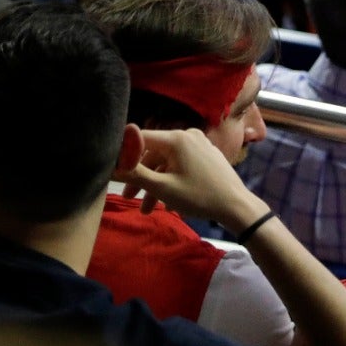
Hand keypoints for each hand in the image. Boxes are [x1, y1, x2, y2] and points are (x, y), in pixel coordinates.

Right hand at [119, 128, 267, 230]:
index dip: (124, 154)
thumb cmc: (198, 196)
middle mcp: (187, 135)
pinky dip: (172, 181)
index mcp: (176, 138)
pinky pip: (182, 165)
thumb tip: (109, 162)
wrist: (236, 206)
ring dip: (156, 184)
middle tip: (129, 199)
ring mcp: (199, 144)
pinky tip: (169, 204)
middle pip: (154, 153)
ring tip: (148, 210)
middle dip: (141, 177)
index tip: (113, 171)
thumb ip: (135, 173)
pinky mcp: (207, 155)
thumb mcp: (162, 188)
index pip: (140, 139)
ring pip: (168, 163)